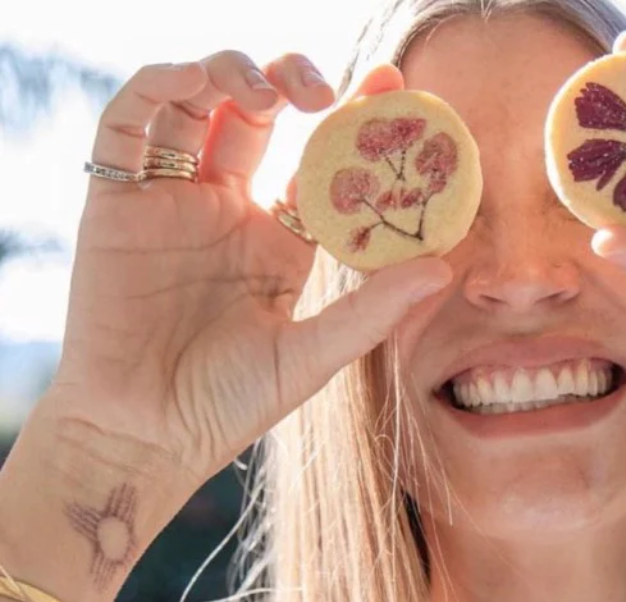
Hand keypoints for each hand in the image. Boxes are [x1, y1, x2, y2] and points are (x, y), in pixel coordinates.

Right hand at [47, 53, 450, 491]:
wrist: (144, 439)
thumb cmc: (228, 406)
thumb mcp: (310, 356)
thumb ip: (371, 310)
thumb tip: (445, 268)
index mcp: (278, 238)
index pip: (319, 161)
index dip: (353, 119)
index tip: (393, 86)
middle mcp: (227, 208)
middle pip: (259, 114)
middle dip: (292, 80)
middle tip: (327, 89)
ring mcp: (171, 201)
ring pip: (194, 103)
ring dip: (229, 74)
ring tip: (271, 95)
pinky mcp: (116, 204)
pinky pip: (124, 126)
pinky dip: (155, 88)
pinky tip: (194, 86)